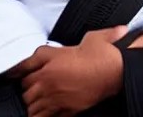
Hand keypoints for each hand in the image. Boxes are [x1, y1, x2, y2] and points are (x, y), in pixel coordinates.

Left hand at [8, 26, 127, 116]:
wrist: (117, 72)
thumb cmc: (105, 54)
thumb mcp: (92, 37)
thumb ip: (85, 36)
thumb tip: (88, 35)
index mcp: (52, 60)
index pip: (24, 68)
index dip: (25, 69)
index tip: (25, 70)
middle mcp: (48, 80)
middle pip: (24, 89)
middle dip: (29, 86)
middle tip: (37, 83)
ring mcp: (55, 97)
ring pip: (31, 105)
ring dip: (33, 102)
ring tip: (39, 98)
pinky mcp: (64, 110)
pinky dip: (41, 114)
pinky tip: (46, 110)